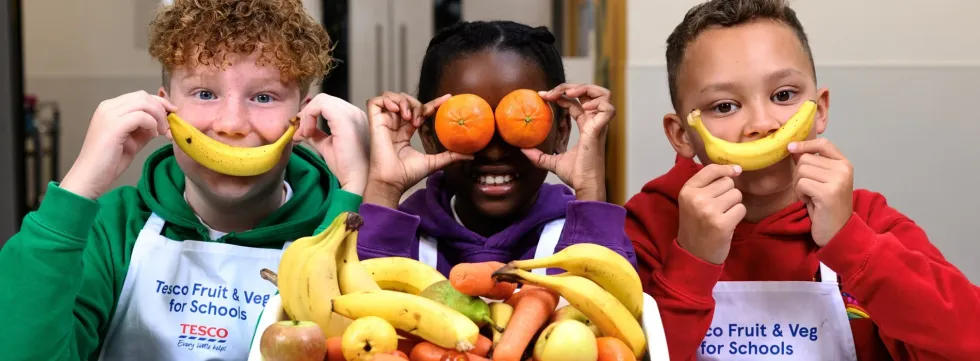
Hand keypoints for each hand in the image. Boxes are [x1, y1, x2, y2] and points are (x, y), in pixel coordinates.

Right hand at [60, 91, 175, 199]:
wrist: (91, 177)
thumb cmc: (109, 162)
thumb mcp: (132, 141)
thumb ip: (144, 128)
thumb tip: (162, 122)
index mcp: (110, 108)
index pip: (139, 96)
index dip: (159, 104)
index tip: (171, 115)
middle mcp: (107, 107)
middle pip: (143, 96)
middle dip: (161, 108)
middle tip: (168, 125)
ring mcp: (109, 115)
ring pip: (144, 103)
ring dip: (159, 117)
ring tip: (162, 132)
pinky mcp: (114, 126)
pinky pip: (141, 116)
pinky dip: (152, 124)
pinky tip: (153, 135)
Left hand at [297, 94, 369, 195]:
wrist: (358, 181)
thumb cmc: (348, 168)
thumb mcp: (327, 146)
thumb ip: (316, 134)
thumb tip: (301, 129)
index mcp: (353, 118)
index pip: (327, 104)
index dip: (311, 114)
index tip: (302, 132)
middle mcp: (355, 112)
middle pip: (323, 99)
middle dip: (307, 113)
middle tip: (301, 133)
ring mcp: (352, 114)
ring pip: (321, 100)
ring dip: (307, 115)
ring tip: (305, 134)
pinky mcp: (345, 119)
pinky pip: (321, 105)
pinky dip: (309, 116)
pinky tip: (308, 133)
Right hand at [363, 92, 471, 207]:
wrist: (392, 181)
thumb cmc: (408, 175)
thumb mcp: (434, 162)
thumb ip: (451, 156)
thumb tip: (472, 155)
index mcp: (406, 132)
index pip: (421, 111)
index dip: (433, 103)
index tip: (448, 98)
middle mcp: (395, 125)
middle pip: (407, 101)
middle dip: (417, 105)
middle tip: (420, 121)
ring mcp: (384, 122)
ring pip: (392, 97)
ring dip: (403, 102)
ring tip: (409, 117)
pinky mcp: (374, 122)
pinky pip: (376, 101)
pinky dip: (387, 100)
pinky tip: (396, 110)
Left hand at [522, 83, 612, 201]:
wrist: (584, 185)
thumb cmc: (575, 175)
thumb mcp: (552, 162)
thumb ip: (538, 156)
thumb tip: (522, 149)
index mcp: (586, 127)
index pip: (575, 103)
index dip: (560, 96)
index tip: (542, 96)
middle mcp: (594, 123)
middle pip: (588, 93)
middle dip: (569, 87)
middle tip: (551, 93)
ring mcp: (598, 125)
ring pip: (603, 94)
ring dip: (585, 89)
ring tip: (568, 94)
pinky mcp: (600, 130)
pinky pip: (608, 108)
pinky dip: (597, 102)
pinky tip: (581, 106)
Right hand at [676, 164, 745, 264]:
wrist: (694, 254)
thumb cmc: (695, 225)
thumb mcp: (692, 201)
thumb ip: (707, 184)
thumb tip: (736, 169)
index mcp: (687, 191)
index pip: (711, 170)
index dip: (726, 169)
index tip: (735, 171)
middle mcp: (696, 198)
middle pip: (727, 182)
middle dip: (728, 193)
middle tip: (718, 207)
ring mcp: (709, 211)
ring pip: (736, 195)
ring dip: (734, 205)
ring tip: (722, 215)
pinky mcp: (722, 224)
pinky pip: (741, 209)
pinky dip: (737, 216)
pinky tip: (727, 224)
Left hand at [788, 139, 854, 245]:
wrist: (837, 231)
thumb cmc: (826, 206)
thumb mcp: (822, 181)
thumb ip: (813, 164)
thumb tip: (794, 148)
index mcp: (844, 164)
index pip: (823, 143)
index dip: (805, 144)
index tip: (791, 148)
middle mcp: (844, 169)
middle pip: (805, 158)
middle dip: (799, 174)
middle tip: (808, 190)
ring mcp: (838, 180)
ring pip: (801, 170)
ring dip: (799, 185)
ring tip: (811, 196)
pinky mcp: (828, 192)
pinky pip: (801, 184)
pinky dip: (801, 194)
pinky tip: (811, 202)